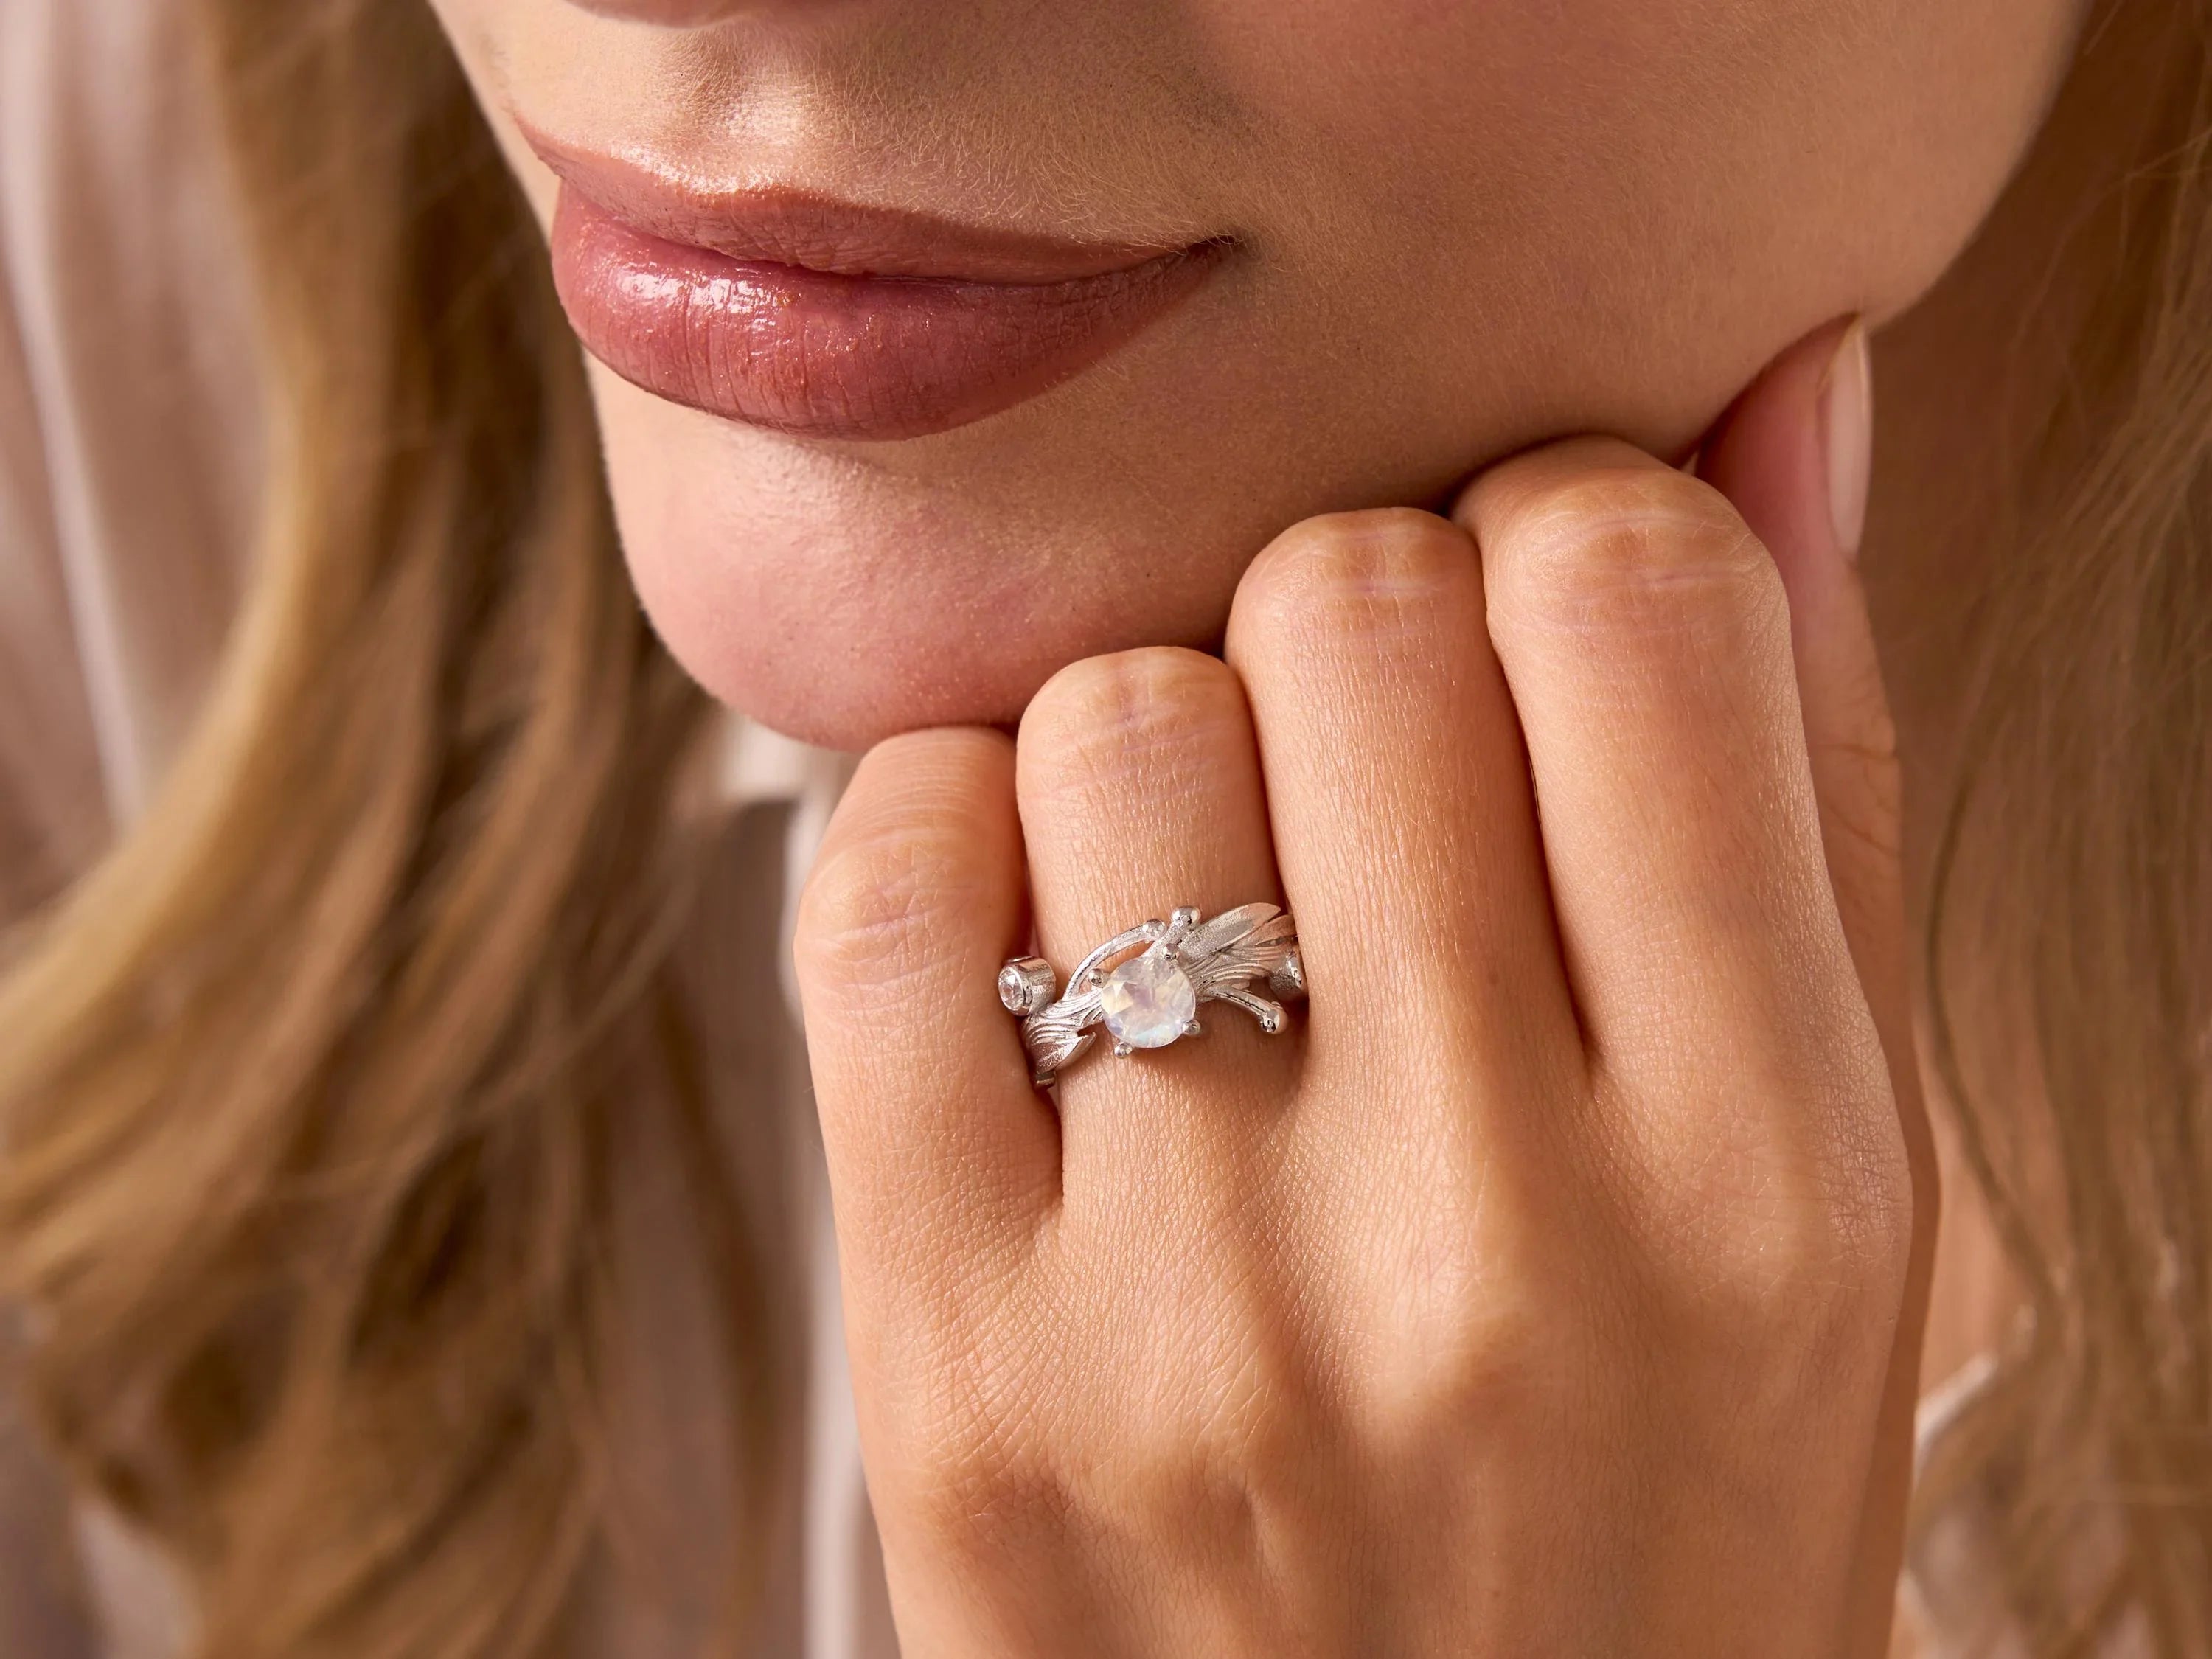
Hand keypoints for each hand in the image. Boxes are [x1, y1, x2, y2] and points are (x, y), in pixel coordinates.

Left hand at [794, 319, 1935, 1657]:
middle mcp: (1479, 1236)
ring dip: (1155, 734)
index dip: (1564, 528)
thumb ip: (1814, 783)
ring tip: (1213, 884)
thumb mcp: (1847, 1204)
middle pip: (1343, 607)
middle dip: (1356, 623)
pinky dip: (945, 832)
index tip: (1535, 619)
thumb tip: (1775, 405)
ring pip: (1110, 717)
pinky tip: (1033, 933)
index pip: (1630, 590)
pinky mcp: (955, 1370)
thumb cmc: (1653, 1532)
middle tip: (1371, 768)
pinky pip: (884, 892)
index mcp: (1760, 1172)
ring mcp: (1190, 1311)